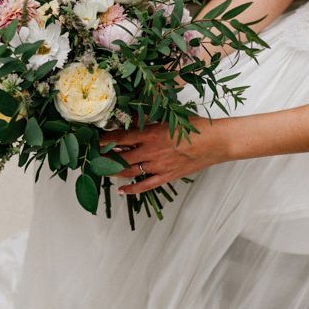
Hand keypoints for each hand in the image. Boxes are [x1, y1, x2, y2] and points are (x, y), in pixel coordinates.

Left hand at [101, 116, 229, 194]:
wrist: (216, 142)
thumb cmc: (196, 126)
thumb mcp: (172, 117)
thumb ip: (152, 120)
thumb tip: (136, 118)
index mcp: (151, 133)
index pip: (120, 137)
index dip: (104, 139)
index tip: (93, 139)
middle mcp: (150, 151)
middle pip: (119, 157)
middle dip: (103, 157)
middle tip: (92, 157)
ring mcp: (158, 166)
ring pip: (128, 172)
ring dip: (113, 171)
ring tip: (102, 169)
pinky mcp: (167, 176)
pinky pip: (144, 186)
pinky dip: (131, 190)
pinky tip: (121, 190)